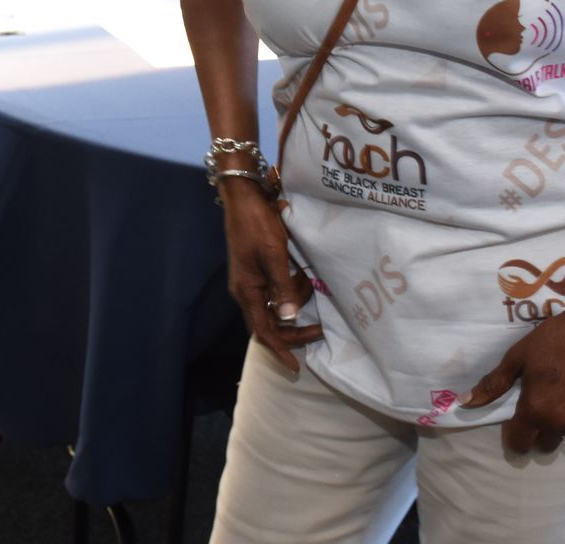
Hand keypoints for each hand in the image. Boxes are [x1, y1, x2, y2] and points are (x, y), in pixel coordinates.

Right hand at [219, 184, 321, 370]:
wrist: (244, 198)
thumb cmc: (258, 225)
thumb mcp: (275, 255)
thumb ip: (283, 287)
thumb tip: (290, 318)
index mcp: (247, 291)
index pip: (263, 331)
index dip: (280, 350)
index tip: (296, 366)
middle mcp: (247, 291)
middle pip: (271, 323)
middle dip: (295, 328)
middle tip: (320, 327)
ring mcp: (252, 281)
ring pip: (276, 305)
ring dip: (295, 300)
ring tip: (310, 283)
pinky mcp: (258, 270)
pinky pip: (277, 290)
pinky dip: (291, 288)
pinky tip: (302, 273)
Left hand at [460, 298, 564, 452]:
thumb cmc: (553, 340)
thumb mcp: (517, 358)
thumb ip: (493, 385)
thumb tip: (464, 402)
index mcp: (536, 410)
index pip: (520, 444)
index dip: (513, 435)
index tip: (514, 420)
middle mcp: (560, 423)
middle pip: (543, 445)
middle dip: (536, 432)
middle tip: (537, 406)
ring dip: (558, 424)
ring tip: (558, 397)